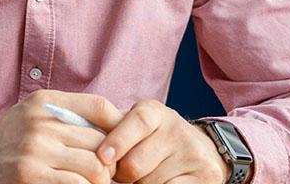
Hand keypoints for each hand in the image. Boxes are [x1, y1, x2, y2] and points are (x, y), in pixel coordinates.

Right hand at [0, 90, 121, 183]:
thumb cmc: (8, 141)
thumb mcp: (31, 114)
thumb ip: (66, 114)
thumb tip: (117, 124)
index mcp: (44, 102)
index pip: (100, 107)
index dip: (120, 127)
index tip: (121, 145)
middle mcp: (40, 122)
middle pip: (102, 142)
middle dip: (111, 162)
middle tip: (109, 173)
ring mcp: (35, 150)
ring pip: (95, 167)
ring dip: (100, 180)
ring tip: (93, 183)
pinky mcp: (31, 176)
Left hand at [96, 100, 230, 182]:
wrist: (203, 151)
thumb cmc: (153, 141)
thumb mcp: (134, 128)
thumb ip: (111, 131)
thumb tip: (84, 145)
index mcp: (154, 112)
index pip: (136, 122)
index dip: (118, 140)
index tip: (102, 157)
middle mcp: (177, 129)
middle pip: (135, 163)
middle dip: (123, 174)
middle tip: (124, 173)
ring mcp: (193, 154)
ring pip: (150, 182)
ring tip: (146, 176)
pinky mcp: (206, 177)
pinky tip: (159, 183)